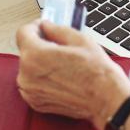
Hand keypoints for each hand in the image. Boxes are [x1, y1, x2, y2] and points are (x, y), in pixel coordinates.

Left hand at [15, 20, 129, 129]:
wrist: (106, 99)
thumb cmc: (97, 73)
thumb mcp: (80, 40)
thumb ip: (57, 30)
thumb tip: (47, 26)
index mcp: (35, 55)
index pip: (23, 33)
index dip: (34, 27)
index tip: (43, 28)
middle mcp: (27, 75)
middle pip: (26, 51)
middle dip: (41, 46)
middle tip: (61, 46)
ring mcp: (30, 91)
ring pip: (29, 68)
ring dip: (41, 63)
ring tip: (64, 64)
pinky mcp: (36, 103)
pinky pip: (33, 84)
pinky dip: (43, 79)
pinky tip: (62, 77)